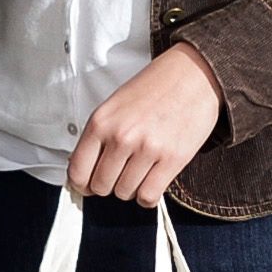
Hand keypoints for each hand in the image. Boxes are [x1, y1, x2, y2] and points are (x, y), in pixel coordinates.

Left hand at [67, 44, 222, 207]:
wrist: (194, 74)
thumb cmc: (155, 88)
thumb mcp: (115, 105)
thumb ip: (98, 137)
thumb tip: (85, 170)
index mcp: (101, 122)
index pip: (78, 171)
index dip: (82, 184)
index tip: (88, 185)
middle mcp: (121, 136)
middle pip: (101, 186)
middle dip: (108, 185)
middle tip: (119, 174)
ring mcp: (147, 149)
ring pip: (124, 193)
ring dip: (130, 189)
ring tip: (139, 171)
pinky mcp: (172, 159)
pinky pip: (148, 196)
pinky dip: (147, 196)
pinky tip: (151, 181)